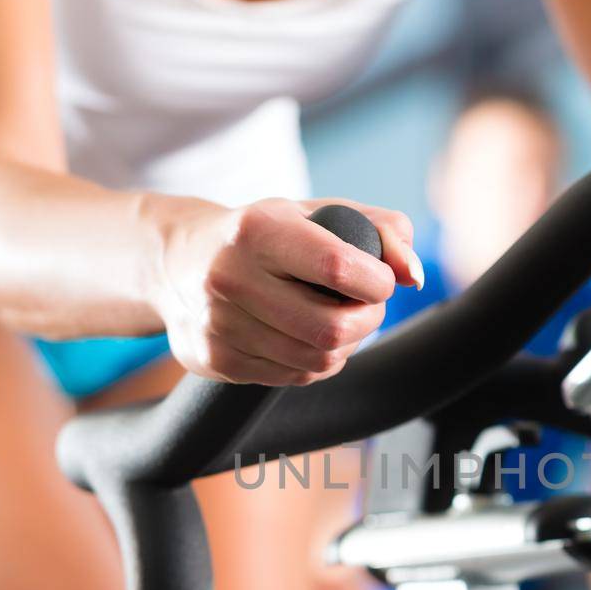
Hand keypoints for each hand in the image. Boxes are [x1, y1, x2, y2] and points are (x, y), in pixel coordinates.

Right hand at [150, 195, 421, 383]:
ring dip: (347, 345)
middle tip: (368, 306)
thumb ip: (380, 231)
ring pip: (318, 358)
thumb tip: (413, 276)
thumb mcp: (318, 213)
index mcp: (257, 230)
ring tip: (342, 321)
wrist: (177, 262)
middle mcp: (230, 277)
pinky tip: (312, 338)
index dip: (377, 281)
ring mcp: (218, 324)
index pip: (338, 266)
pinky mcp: (216, 360)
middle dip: (368, 320)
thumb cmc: (264, 234)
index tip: (380, 280)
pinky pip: (296, 376)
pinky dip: (319, 362)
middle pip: (332, 326)